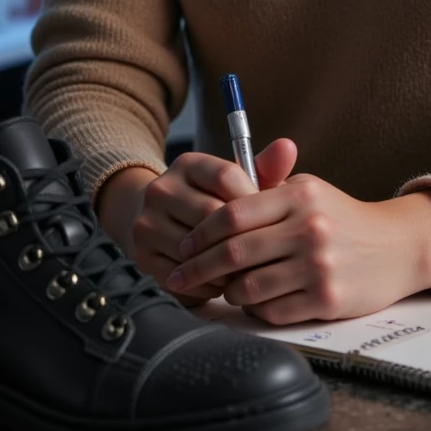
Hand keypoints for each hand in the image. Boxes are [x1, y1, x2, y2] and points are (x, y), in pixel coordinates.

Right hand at [123, 139, 298, 305]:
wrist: (163, 222)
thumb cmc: (212, 202)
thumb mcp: (236, 183)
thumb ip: (265, 169)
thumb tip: (288, 146)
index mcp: (188, 164)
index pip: (226, 175)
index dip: (253, 200)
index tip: (271, 219)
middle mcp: (162, 188)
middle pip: (211, 214)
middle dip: (242, 237)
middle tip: (265, 253)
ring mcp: (148, 222)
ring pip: (197, 248)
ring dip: (226, 265)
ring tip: (246, 271)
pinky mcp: (142, 255)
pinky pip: (183, 275)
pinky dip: (207, 284)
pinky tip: (222, 282)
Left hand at [165, 155, 430, 323]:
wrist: (396, 246)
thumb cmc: (341, 217)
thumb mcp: (306, 189)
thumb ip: (263, 190)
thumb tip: (209, 206)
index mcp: (298, 195)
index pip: (232, 214)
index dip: (200, 233)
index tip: (183, 246)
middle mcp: (308, 228)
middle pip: (234, 252)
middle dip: (198, 268)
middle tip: (178, 277)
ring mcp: (318, 266)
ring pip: (250, 287)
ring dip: (228, 292)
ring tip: (222, 290)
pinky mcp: (328, 299)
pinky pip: (273, 311)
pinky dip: (255, 310)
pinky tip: (253, 302)